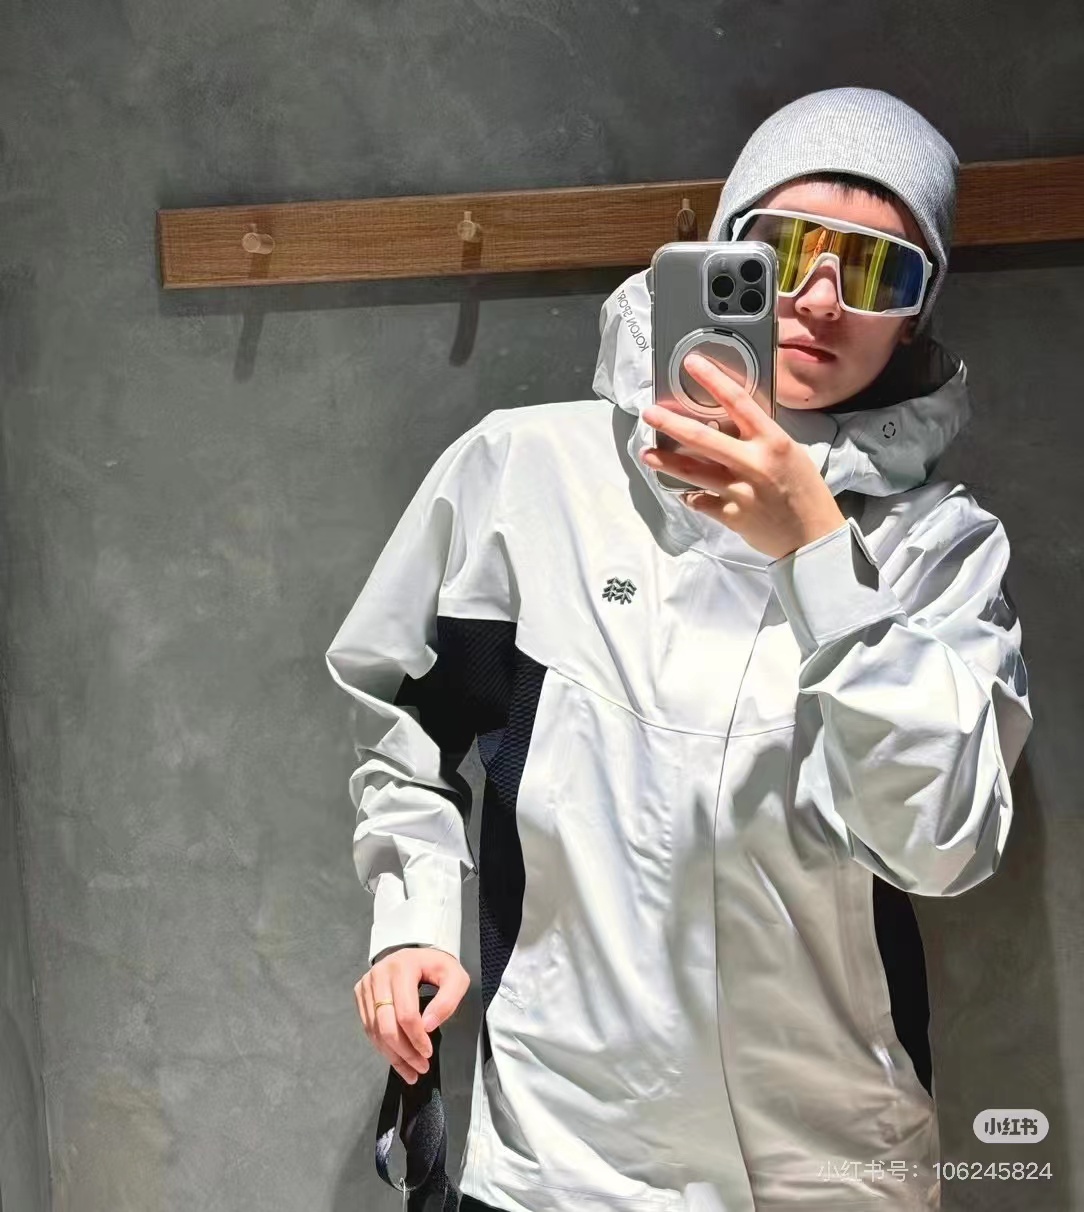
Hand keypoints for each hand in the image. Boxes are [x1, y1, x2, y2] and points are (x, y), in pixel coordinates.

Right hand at [354, 946, 470, 1083]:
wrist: (416, 954)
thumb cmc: (436, 966)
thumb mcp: (454, 977)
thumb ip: (448, 1000)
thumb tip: (428, 1026)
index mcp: (402, 967)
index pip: (406, 1012)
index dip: (417, 1037)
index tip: (428, 1052)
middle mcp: (379, 975)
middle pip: (386, 1025)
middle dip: (404, 1052)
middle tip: (420, 1067)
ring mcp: (367, 985)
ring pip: (375, 1031)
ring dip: (393, 1055)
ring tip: (410, 1070)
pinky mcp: (361, 994)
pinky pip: (369, 1028)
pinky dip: (383, 1047)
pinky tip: (397, 1058)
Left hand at [640, 352, 846, 560]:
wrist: (814, 536)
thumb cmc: (805, 490)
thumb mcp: (790, 453)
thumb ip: (759, 438)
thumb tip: (726, 424)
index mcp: (772, 441)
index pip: (738, 401)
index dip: (712, 379)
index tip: (691, 363)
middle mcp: (753, 463)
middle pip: (703, 438)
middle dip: (671, 423)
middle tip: (649, 414)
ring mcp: (740, 491)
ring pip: (693, 472)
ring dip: (666, 461)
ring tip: (646, 454)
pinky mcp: (731, 516)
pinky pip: (701, 501)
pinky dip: (690, 496)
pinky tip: (683, 491)